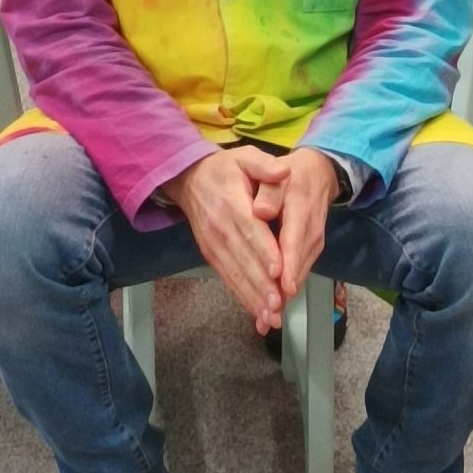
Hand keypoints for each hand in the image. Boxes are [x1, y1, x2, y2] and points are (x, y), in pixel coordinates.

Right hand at [162, 150, 283, 331]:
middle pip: (243, 258)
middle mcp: (219, 227)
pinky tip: (255, 311)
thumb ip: (264, 164)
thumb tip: (283, 171)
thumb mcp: (245, 156)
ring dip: (252, 296)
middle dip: (261, 284)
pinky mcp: (210, 254)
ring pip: (234, 273)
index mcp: (231, 201)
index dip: (264, 250)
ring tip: (270, 316)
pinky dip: (241, 296)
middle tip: (278, 305)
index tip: (278, 270)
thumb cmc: (224, 168)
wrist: (189, 178)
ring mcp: (212, 244)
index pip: (250, 228)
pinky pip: (226, 277)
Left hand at [259, 147, 340, 303]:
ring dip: (284, 297)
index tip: (284, 286)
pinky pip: (298, 273)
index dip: (289, 264)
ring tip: (266, 320)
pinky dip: (285, 292)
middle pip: (298, 265)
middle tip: (269, 315)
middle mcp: (311, 231)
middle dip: (284, 291)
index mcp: (300, 207)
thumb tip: (261, 211)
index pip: (294, 239)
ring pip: (299, 274)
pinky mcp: (310, 252)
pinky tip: (269, 310)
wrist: (318, 175)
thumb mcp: (277, 173)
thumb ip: (269, 190)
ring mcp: (313, 244)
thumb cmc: (290, 175)